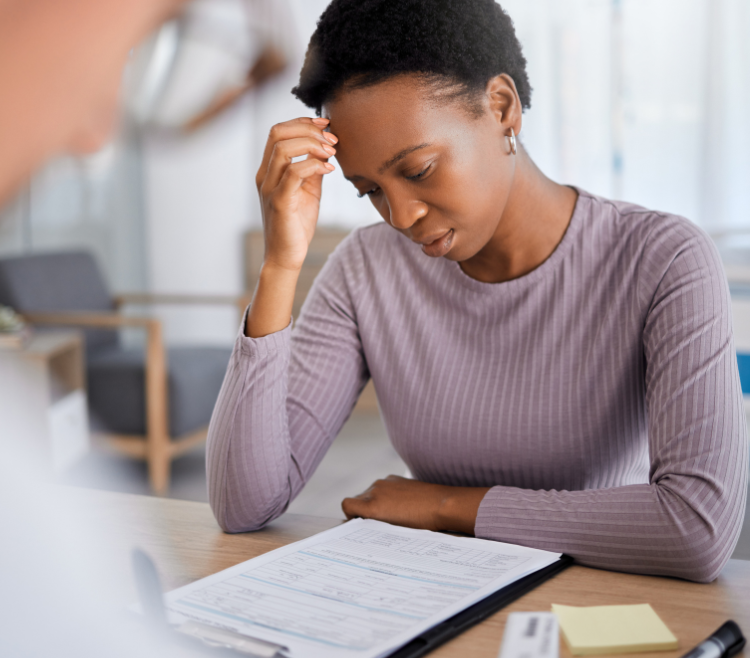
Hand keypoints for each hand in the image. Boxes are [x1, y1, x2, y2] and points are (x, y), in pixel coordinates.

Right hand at [256, 117, 337, 271]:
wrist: (286, 256)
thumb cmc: (296, 224)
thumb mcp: (308, 191)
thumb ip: (313, 169)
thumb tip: (327, 148)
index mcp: (269, 170)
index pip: (278, 131)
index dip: (303, 122)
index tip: (326, 124)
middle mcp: (265, 176)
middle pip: (278, 133)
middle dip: (308, 129)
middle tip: (332, 139)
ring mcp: (269, 188)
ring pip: (283, 149)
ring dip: (312, 144)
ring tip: (332, 152)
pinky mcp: (279, 202)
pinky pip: (293, 173)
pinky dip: (314, 165)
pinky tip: (329, 169)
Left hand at [341, 475, 489, 533]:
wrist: (442, 505)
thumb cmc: (434, 509)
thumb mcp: (414, 502)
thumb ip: (400, 506)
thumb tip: (393, 520)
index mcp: (391, 482)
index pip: (371, 496)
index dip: (368, 510)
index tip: (376, 522)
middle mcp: (380, 484)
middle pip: (361, 501)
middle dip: (365, 516)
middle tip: (376, 532)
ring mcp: (374, 492)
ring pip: (355, 505)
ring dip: (361, 518)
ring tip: (374, 532)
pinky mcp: (372, 505)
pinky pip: (349, 507)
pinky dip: (351, 518)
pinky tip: (361, 531)